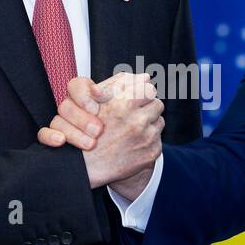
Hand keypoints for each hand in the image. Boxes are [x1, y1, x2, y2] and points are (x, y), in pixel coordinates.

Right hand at [36, 72, 162, 189]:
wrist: (85, 167)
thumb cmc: (85, 130)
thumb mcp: (96, 102)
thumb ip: (120, 84)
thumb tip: (145, 77)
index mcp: (124, 104)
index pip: (148, 88)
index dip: (142, 91)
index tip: (137, 96)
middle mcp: (137, 121)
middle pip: (157, 103)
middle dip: (147, 107)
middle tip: (134, 113)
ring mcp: (146, 138)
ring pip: (159, 120)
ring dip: (149, 122)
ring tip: (132, 128)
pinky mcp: (151, 153)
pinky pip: (158, 139)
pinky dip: (148, 139)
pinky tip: (133, 142)